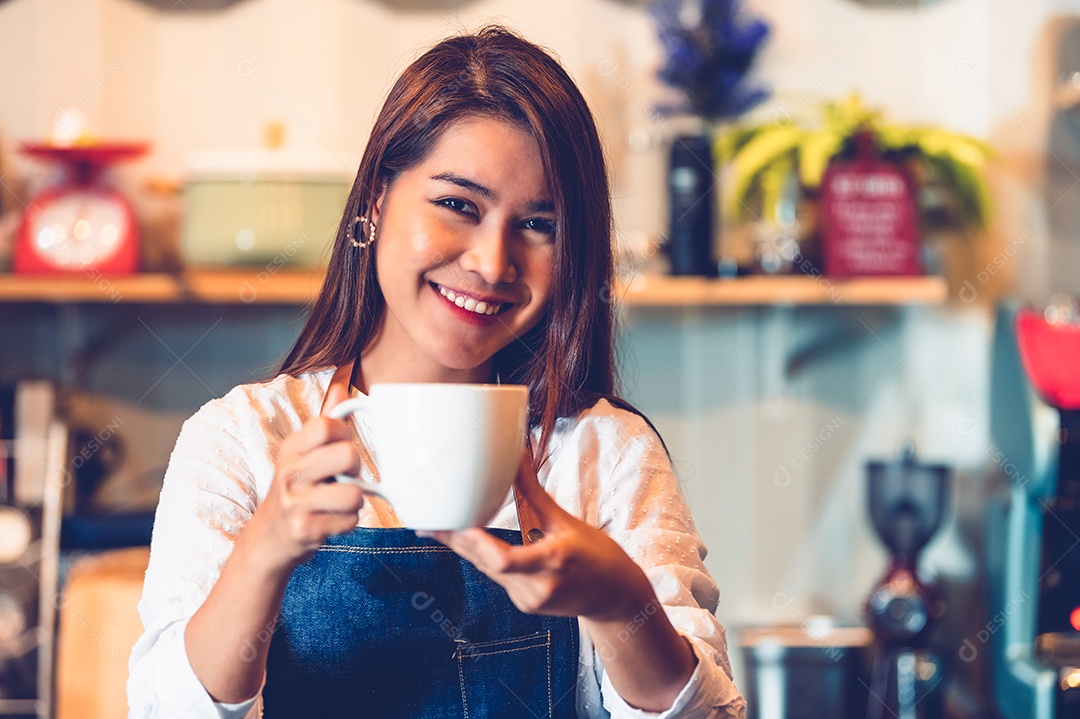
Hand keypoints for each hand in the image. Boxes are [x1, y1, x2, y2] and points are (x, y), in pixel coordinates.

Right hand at [240, 383, 365, 573]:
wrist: (267, 540)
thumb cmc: (294, 492)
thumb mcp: (301, 455)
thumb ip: (324, 423)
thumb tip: (341, 388)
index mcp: (291, 448)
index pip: (326, 425)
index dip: (345, 434)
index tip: (341, 447)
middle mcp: (290, 472)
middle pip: (348, 456)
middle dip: (356, 469)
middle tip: (344, 478)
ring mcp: (295, 502)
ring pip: (355, 494)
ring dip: (354, 502)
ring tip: (337, 502)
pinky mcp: (305, 530)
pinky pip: (350, 521)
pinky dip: (347, 523)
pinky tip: (331, 521)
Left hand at [422, 448, 653, 622]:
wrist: (616, 598)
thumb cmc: (599, 556)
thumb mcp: (568, 521)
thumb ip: (535, 491)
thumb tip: (517, 455)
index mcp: (553, 562)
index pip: (505, 560)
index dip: (478, 545)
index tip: (458, 525)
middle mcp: (537, 586)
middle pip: (486, 562)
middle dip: (456, 539)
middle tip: (428, 519)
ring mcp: (529, 599)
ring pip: (486, 569)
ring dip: (464, 548)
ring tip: (435, 526)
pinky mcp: (524, 603)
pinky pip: (496, 576)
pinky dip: (481, 556)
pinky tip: (464, 541)